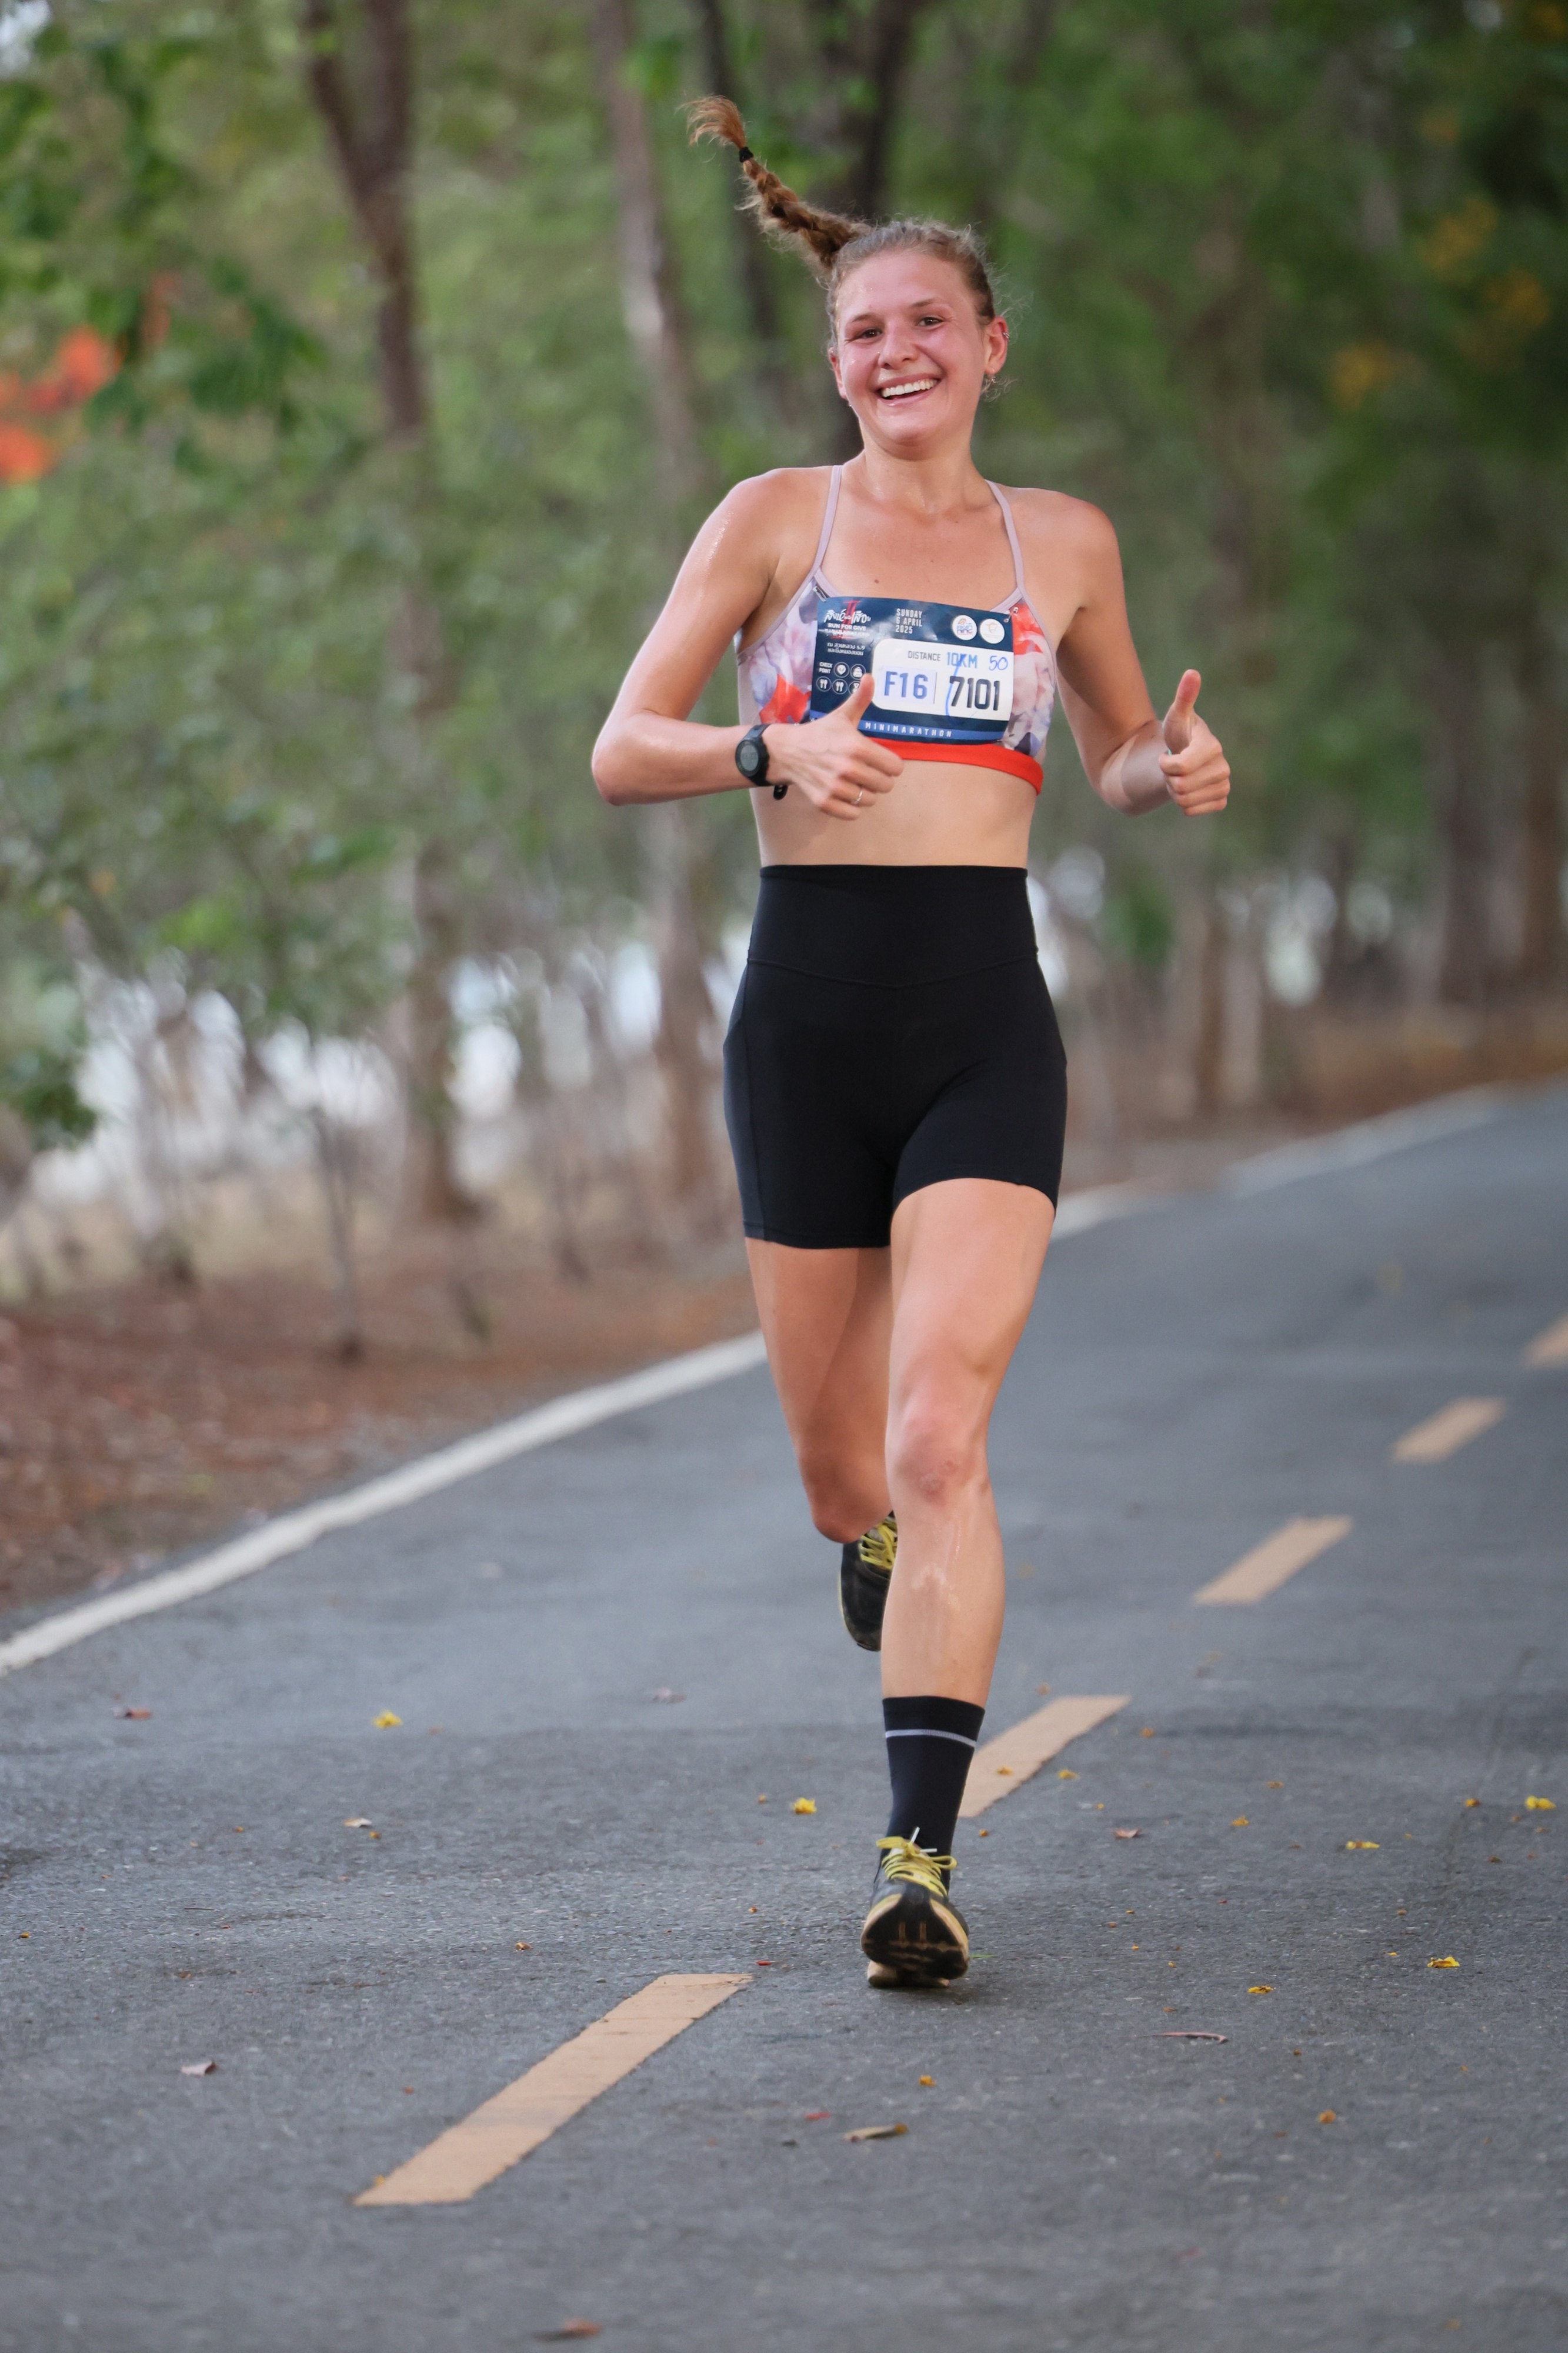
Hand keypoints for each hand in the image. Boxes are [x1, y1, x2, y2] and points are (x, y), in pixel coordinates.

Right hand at [764, 672, 902, 819]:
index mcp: (857, 747)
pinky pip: (853, 814)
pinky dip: (852, 807)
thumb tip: (871, 677)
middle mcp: (848, 769)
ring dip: (865, 793)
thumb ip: (860, 699)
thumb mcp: (841, 716)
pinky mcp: (824, 802)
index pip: (895, 767)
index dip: (890, 764)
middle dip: (880, 779)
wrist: (787, 751)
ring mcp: (835, 788)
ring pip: (870, 800)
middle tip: (867, 771)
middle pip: (886, 786)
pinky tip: (845, 794)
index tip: (880, 760)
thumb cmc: (820, 733)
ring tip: (854, 781)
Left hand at [1160, 669, 1229, 815]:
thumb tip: (1192, 673)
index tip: (1165, 756)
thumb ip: (1184, 696)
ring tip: (1180, 777)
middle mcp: (1223, 768)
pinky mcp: (1220, 801)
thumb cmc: (1178, 734)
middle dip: (1169, 778)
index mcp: (1212, 747)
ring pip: (1184, 801)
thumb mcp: (1177, 715)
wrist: (1183, 757)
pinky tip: (1188, 788)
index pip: (1182, 767)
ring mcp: (1223, 786)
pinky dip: (1183, 804)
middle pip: (1181, 787)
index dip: (1167, 765)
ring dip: (1174, 791)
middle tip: (1173, 768)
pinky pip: (1191, 811)